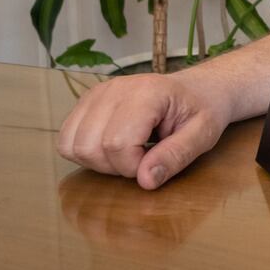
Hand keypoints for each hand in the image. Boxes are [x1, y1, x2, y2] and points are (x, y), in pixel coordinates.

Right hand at [56, 72, 230, 189]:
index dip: (133, 166)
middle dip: (115, 166)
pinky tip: (113, 147)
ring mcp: (97, 93)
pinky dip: (85, 152)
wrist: (199, 89)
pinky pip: (66, 138)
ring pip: (71, 144)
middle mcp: (115, 88)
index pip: (117, 143)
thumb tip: (145, 181)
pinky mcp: (87, 101)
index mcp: (147, 93)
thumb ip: (175, 156)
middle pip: (89, 146)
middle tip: (143, 158)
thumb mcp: (202, 135)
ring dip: (97, 161)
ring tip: (129, 153)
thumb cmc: (202, 110)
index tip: (155, 162)